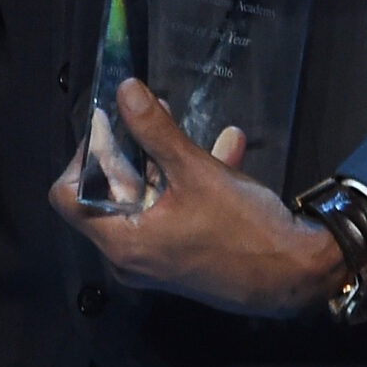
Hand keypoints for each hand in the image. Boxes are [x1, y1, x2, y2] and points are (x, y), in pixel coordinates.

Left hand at [48, 78, 343, 317]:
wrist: (299, 275)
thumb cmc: (243, 228)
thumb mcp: (195, 171)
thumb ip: (154, 129)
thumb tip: (124, 90)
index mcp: (121, 242)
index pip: (66, 197)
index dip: (82, 157)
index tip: (109, 129)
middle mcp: (130, 258)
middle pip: (106, 194)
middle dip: (130, 150)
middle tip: (148, 118)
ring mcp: (157, 260)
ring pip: (145, 198)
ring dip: (163, 160)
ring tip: (183, 122)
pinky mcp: (183, 258)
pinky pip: (172, 213)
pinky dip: (188, 183)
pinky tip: (227, 147)